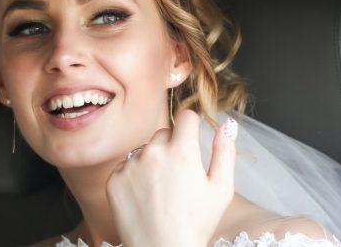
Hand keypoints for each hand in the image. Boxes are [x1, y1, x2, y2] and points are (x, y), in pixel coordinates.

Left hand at [107, 110, 237, 246]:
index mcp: (182, 151)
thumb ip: (225, 152)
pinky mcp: (113, 181)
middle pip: (164, 133)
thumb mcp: (221, 189)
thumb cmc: (195, 224)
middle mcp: (153, 153)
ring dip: (152, 161)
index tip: (192, 139)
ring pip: (144, 150)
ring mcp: (130, 166)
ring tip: (161, 191)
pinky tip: (146, 198)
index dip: (191, 126)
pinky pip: (125, 167)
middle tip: (179, 176)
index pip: (185, 116)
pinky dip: (134, 177)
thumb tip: (226, 125)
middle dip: (172, 146)